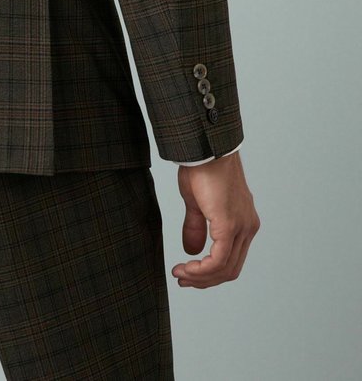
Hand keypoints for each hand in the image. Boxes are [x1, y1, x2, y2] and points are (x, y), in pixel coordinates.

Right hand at [172, 152, 259, 287]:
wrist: (205, 147)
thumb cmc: (201, 166)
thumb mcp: (196, 202)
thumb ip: (196, 227)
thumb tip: (192, 251)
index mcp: (243, 222)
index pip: (231, 259)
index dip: (209, 272)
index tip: (187, 273)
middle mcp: (248, 227)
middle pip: (230, 269)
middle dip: (204, 279)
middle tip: (182, 278)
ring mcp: (242, 226)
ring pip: (226, 268)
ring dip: (201, 277)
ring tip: (180, 274)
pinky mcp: (230, 225)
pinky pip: (219, 260)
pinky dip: (202, 270)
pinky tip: (187, 268)